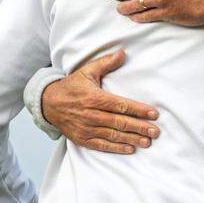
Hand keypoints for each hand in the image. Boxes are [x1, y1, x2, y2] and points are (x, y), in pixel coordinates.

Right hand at [43, 50, 160, 153]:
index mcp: (94, 98)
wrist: (48, 104)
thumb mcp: (86, 71)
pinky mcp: (82, 139)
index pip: (121, 105)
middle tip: (155, 131)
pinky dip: (116, 148)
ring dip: (131, 139)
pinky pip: (101, 145)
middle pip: (120, 122)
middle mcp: (90, 115)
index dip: (138, 110)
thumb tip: (122, 53)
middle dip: (140, 127)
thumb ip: (105, 63)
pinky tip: (130, 149)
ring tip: (147, 142)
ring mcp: (86, 128)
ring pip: (113, 135)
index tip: (154, 113)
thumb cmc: (71, 86)